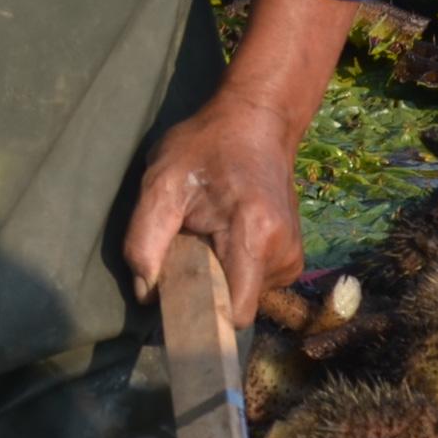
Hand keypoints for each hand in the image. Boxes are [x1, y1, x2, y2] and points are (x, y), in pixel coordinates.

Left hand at [122, 0, 358, 306]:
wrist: (257, 121)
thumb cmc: (204, 147)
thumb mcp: (160, 182)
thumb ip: (144, 241)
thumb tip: (146, 295)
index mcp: (254, 236)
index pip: (233, 314)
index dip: (200, 315)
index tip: (175, 299)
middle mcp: (284, 256)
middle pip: (234, 308)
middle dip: (204, 290)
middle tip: (186, 246)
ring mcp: (293, 259)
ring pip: (244, 297)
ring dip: (218, 277)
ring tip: (205, 234)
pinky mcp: (292, 258)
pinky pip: (253, 284)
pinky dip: (232, 269)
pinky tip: (222, 236)